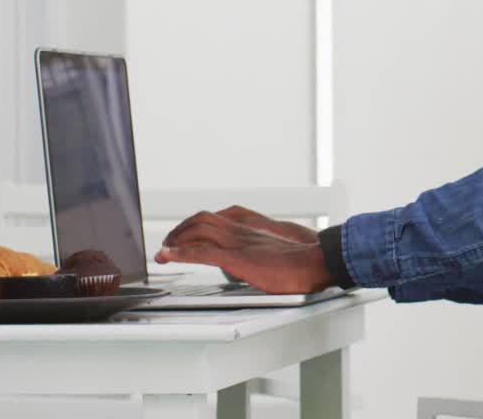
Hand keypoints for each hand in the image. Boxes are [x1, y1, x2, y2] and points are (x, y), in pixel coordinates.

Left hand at [156, 211, 332, 293]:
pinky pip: (202, 252)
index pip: (218, 217)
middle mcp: (243, 231)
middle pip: (203, 220)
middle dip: (181, 229)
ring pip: (198, 231)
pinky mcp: (238, 259)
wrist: (318, 261)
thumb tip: (260, 264)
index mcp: (253, 227)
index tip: (187, 233)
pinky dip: (180, 253)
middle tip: (169, 242)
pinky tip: (168, 256)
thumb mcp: (282, 249)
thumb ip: (266, 252)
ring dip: (176, 239)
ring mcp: (239, 243)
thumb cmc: (307, 259)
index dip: (197, 223)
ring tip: (164, 250)